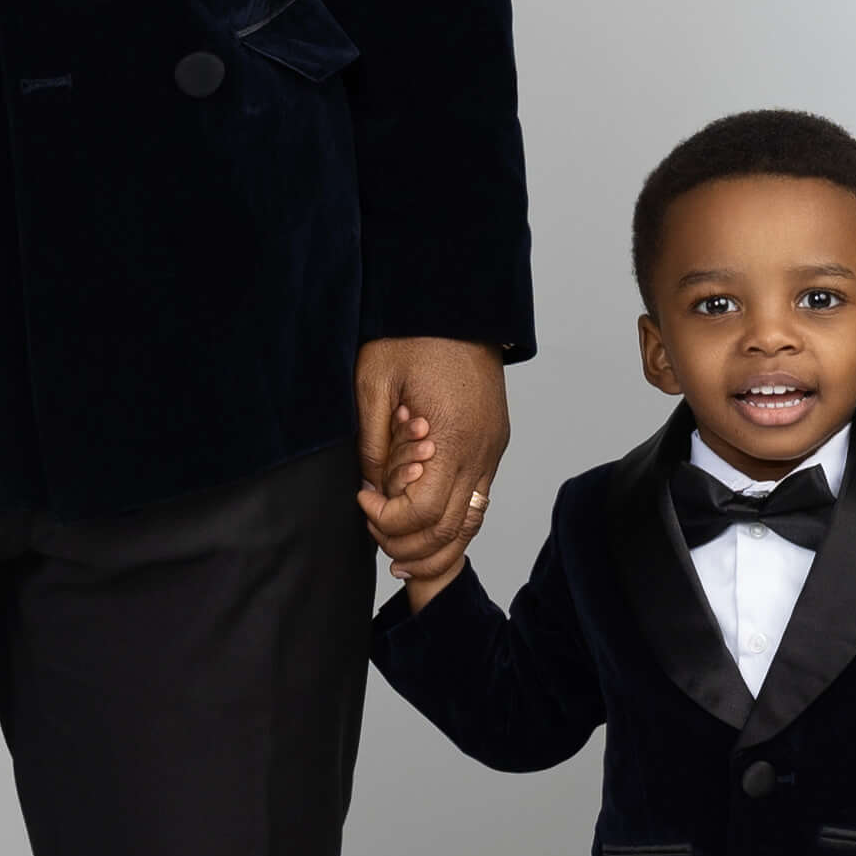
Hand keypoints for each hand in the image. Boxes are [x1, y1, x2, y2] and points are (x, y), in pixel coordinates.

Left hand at [356, 337, 510, 589]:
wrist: (459, 305)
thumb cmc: (414, 337)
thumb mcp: (374, 383)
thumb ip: (372, 443)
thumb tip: (370, 487)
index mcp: (452, 437)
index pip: (422, 512)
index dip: (387, 519)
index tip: (362, 501)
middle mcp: (480, 451)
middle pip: (450, 530)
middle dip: (408, 543)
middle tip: (374, 531)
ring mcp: (492, 450)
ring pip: (472, 524)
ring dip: (436, 545)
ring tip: (399, 550)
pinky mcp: (494, 444)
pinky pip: (478, 501)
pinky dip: (454, 524)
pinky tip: (426, 526)